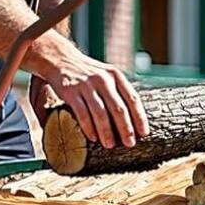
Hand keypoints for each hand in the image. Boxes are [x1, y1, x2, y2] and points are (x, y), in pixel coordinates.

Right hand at [31, 43, 148, 151]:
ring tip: (110, 145)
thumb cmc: (88, 73)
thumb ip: (118, 92)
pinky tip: (93, 137)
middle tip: (130, 143)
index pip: (132, 98)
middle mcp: (103, 79)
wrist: (61, 58)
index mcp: (116, 76)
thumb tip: (133, 120)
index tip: (144, 133)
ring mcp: (86, 85)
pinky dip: (88, 127)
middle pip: (118, 108)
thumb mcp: (107, 75)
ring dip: (107, 132)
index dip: (139, 117)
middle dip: (126, 129)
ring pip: (100, 113)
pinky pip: (82, 113)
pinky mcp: (71, 91)